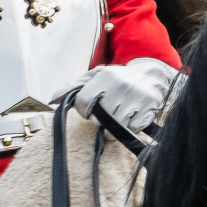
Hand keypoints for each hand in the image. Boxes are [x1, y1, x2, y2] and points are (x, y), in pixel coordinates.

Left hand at [59, 58, 178, 131]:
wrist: (152, 75)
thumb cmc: (118, 78)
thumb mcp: (96, 76)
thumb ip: (74, 86)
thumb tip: (53, 100)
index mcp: (106, 76)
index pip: (83, 101)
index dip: (83, 110)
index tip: (88, 110)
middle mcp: (121, 86)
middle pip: (98, 118)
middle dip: (99, 119)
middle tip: (105, 112)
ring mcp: (136, 99)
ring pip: (114, 128)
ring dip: (112, 127)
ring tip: (116, 115)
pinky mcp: (148, 111)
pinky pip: (130, 130)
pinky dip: (128, 128)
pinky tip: (130, 117)